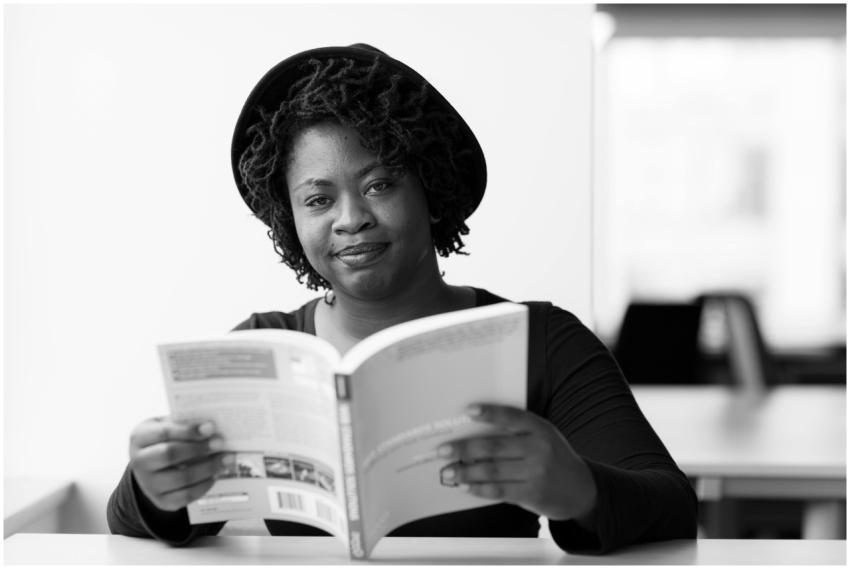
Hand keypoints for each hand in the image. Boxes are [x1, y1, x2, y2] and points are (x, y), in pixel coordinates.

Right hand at [129, 417, 225, 511]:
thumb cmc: (164, 439)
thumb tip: (211, 426)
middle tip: (220, 443)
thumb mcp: (167, 425)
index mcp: (140, 438)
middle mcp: (139, 462)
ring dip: (208, 468)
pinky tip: (216, 474)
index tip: (211, 427)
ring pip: (181, 478)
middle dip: (199, 448)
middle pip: (170, 455)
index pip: (164, 433)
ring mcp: (149, 484)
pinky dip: (204, 484)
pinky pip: (186, 495)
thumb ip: (184, 424)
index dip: (188, 430)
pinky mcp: (161, 501)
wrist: (150, 465)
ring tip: (226, 459)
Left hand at [437, 404, 596, 521]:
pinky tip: (465, 486)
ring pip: (492, 470)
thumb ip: (517, 433)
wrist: (582, 489)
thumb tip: (474, 434)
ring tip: (447, 472)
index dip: (490, 413)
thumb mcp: (544, 436)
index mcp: (540, 428)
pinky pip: (499, 491)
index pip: (511, 417)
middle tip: (443, 450)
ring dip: (465, 471)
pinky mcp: (532, 494)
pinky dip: (479, 488)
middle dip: (464, 448)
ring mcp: (536, 473)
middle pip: (494, 446)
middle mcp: (539, 448)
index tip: (468, 410)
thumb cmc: (554, 457)